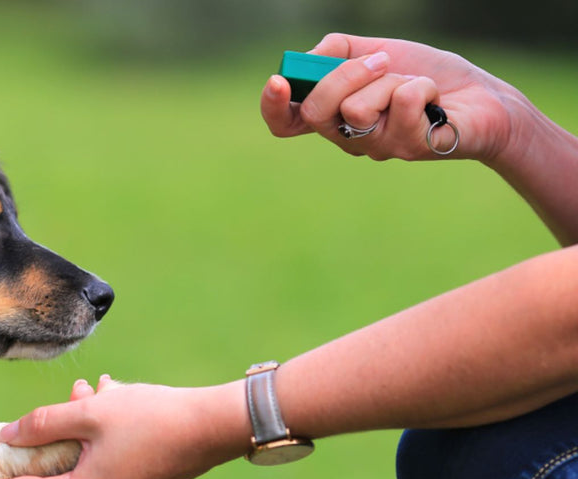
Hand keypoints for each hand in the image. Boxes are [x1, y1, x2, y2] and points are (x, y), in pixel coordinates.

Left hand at [0, 375, 248, 478]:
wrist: (215, 426)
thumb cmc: (153, 418)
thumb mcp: (90, 413)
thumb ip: (43, 423)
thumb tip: (7, 436)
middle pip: (49, 469)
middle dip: (47, 432)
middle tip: (64, 400)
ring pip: (76, 454)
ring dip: (77, 421)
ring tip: (93, 390)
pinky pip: (98, 453)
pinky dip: (97, 426)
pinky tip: (110, 396)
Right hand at [261, 33, 515, 162]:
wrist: (484, 96)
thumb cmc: (428, 75)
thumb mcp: (378, 51)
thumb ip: (338, 51)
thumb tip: (308, 59)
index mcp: (334, 115)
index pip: (286, 122)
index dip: (273, 107)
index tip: (278, 81)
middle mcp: (349, 137)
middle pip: (315, 112)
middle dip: (345, 76)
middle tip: (381, 61)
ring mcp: (378, 148)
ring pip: (357, 108)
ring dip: (391, 80)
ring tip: (413, 85)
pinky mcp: (409, 148)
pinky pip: (401, 103)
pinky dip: (421, 86)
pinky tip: (435, 99)